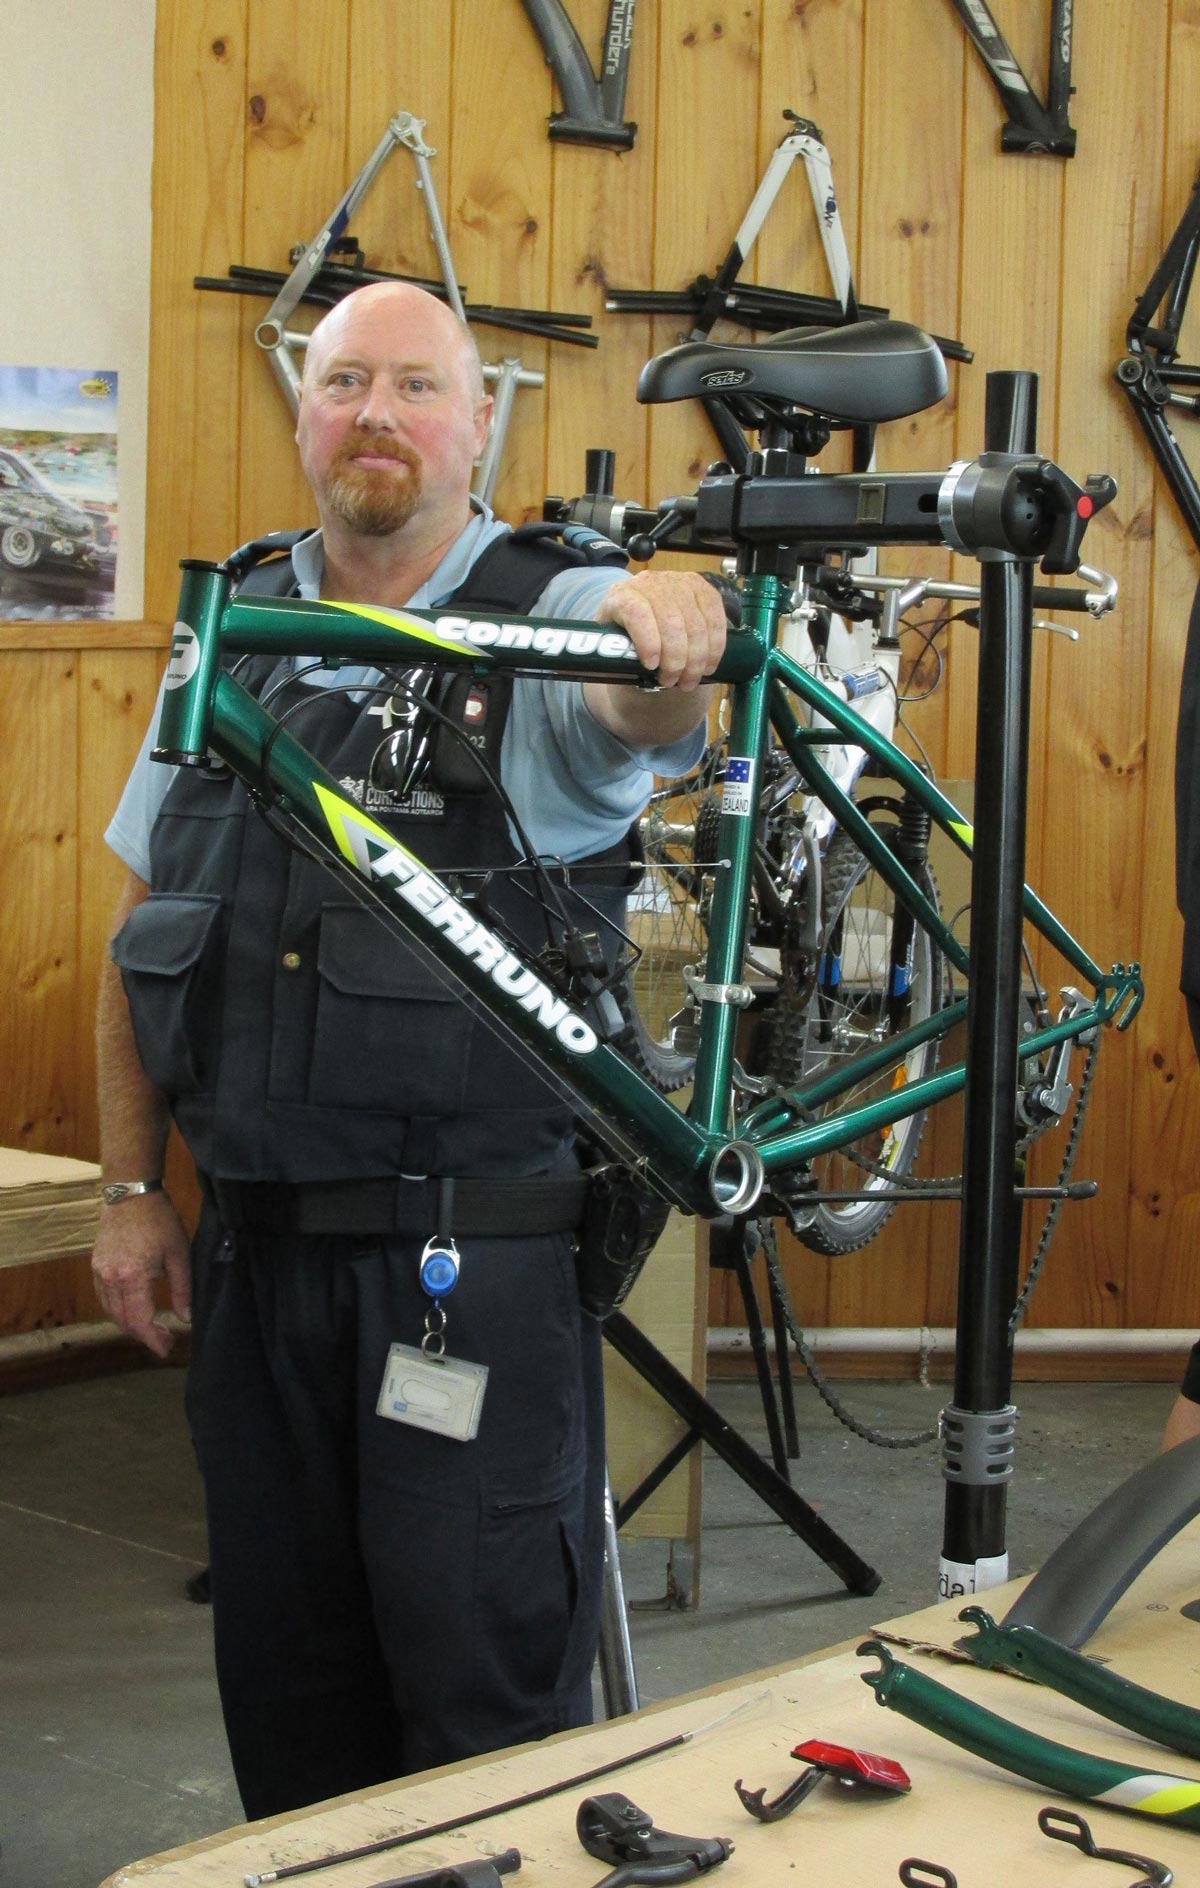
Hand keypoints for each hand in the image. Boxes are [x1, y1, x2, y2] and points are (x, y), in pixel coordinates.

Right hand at [91, 1191, 191, 1359]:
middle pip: (123, 1321)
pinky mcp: (95, 1266)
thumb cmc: (159, 1221)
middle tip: (165, 1339)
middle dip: (144, 1335)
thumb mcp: (179, 1254)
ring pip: (111, 1312)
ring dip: (130, 1324)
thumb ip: (183, 1289)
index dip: (153, 1340)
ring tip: (152, 1326)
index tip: (167, 1349)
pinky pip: (104, 1298)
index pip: (139, 1322)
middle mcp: (110, 1279)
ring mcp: (99, 1273)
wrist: (130, 1195)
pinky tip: (134, 1308)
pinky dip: (118, 1309)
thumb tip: (186, 1318)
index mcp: (132, 1278)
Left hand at [595, 569, 727, 689]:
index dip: (648, 642)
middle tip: (674, 682)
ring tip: (690, 680)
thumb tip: (632, 675)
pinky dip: (715, 646)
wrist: (642, 618)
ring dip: (697, 659)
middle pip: (671, 623)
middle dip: (676, 661)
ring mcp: (678, 583)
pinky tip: (708, 665)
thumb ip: (618, 658)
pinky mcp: (701, 587)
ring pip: (696, 624)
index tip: (652, 666)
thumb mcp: (613, 647)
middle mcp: (650, 583)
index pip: (637, 613)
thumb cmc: (625, 638)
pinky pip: (715, 618)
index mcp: (621, 596)